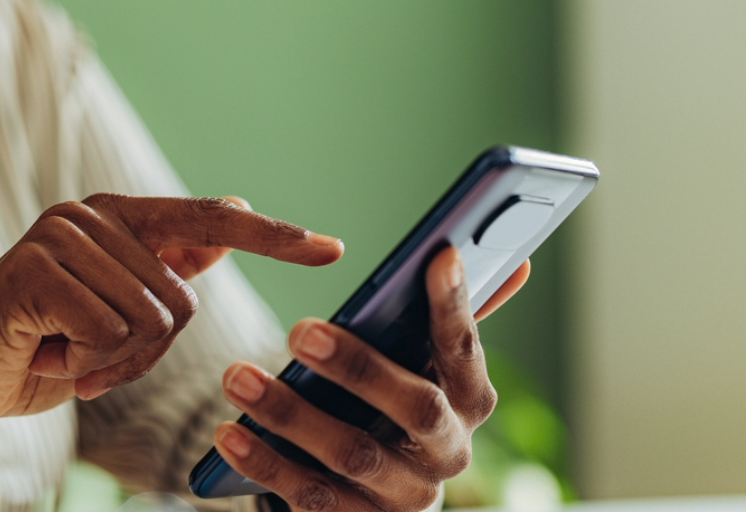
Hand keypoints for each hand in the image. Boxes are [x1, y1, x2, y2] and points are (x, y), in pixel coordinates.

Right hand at [0, 194, 343, 461]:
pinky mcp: (32, 270)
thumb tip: (229, 223)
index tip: (332, 248)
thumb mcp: (114, 313)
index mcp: (117, 219)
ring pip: (148, 321)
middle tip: (87, 358)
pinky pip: (106, 332)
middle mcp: (90, 215)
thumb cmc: (40, 349)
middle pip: (181, 301)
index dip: (275, 239)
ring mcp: (58, 236)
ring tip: (61, 352)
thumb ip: (165, 267)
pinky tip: (43, 353)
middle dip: (143, 354)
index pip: (210, 222)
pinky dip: (83, 365)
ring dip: (110, 363)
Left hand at [213, 247, 528, 511]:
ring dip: (290, 414)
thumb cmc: (395, 407)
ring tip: (237, 376)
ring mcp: (406, 497)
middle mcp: (449, 452)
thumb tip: (516, 259)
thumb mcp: (422, 366)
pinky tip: (229, 433)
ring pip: (352, 454)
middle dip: (358, 366)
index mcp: (470, 401)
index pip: (466, 349)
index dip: (457, 305)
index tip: (439, 257)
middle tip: (299, 329)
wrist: (380, 502)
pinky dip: (266, 463)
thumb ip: (453, 317)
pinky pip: (312, 498)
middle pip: (415, 407)